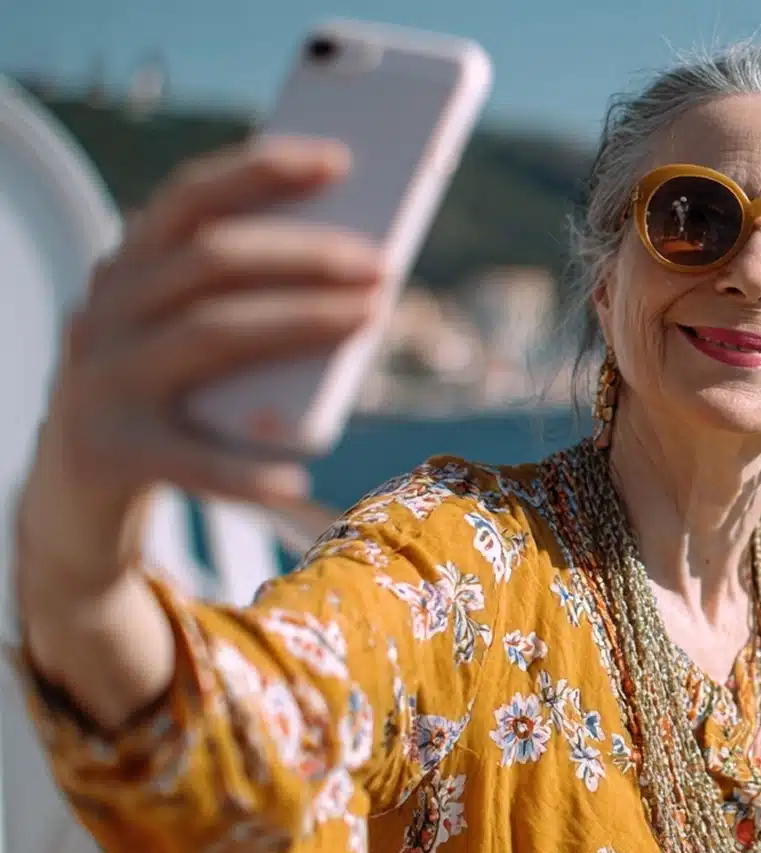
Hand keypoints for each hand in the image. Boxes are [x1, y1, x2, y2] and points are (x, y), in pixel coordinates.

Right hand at [20, 137, 383, 585]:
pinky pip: (191, 459)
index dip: (262, 171)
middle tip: (380, 262)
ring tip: (372, 315)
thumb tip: (354, 286)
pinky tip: (299, 479)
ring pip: (210, 333)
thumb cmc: (162, 395)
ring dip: (300, 319)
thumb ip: (241, 304)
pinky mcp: (111, 451)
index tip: (340, 160)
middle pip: (211, 259)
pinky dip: (248, 470)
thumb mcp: (184, 336)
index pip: (192, 198)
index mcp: (128, 268)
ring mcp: (102, 379)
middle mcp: (107, 310)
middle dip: (304, 253)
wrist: (75, 481)